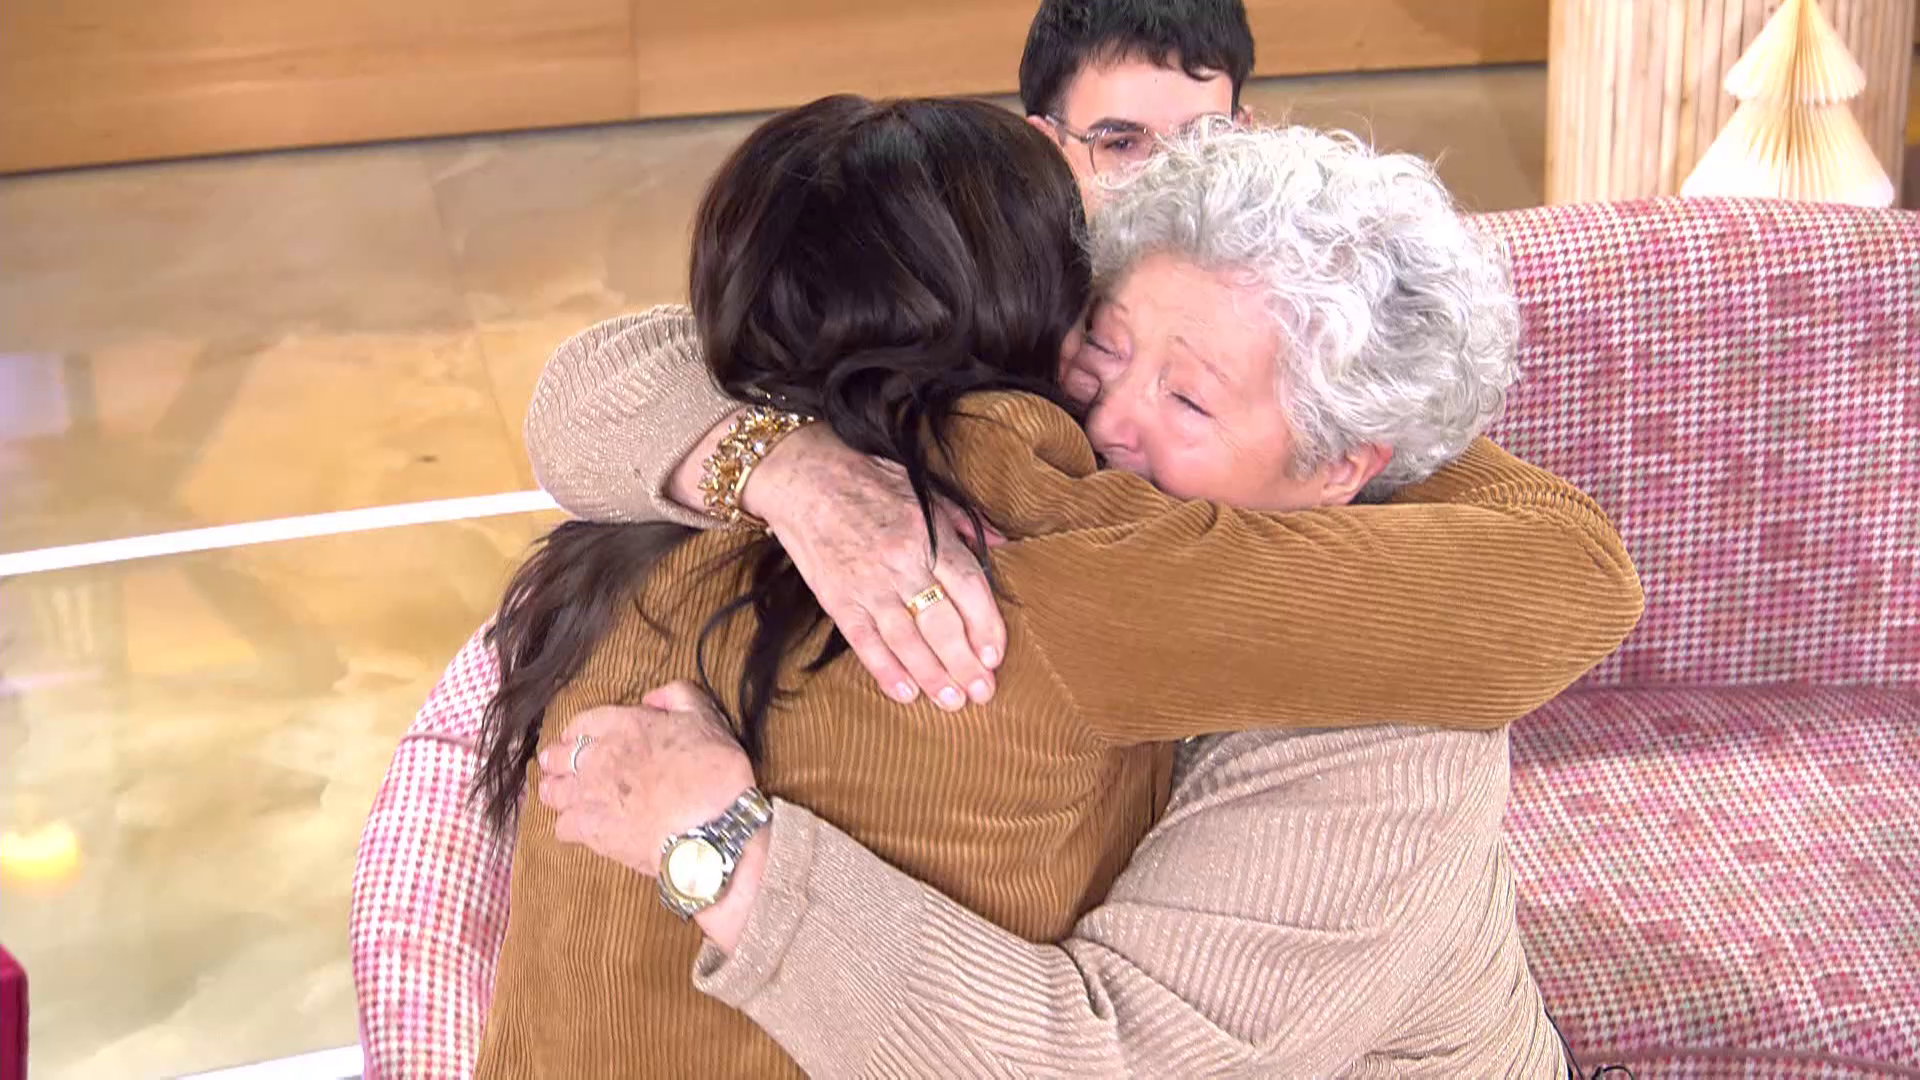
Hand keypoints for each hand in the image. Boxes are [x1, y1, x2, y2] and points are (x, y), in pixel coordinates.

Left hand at [537, 682, 755, 877]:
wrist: (711, 824)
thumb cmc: (713, 771)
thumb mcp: (705, 718)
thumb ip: (677, 696)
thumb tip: (652, 696)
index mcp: (624, 725)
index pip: (583, 722)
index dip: (577, 731)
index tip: (576, 738)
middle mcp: (598, 756)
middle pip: (559, 756)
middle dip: (557, 760)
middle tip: (559, 766)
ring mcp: (589, 794)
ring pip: (552, 791)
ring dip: (556, 791)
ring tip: (561, 797)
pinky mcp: (589, 830)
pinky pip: (561, 826)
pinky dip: (569, 827)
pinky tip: (581, 829)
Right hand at [743, 425, 1007, 711]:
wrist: (803, 477)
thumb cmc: (868, 480)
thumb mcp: (924, 490)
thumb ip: (963, 522)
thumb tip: (999, 542)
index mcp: (927, 536)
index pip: (968, 588)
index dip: (986, 626)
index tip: (996, 656)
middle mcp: (901, 563)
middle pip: (941, 623)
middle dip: (965, 664)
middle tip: (983, 694)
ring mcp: (867, 584)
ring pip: (906, 640)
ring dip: (932, 676)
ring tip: (953, 702)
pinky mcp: (837, 598)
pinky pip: (865, 642)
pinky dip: (885, 670)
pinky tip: (905, 693)